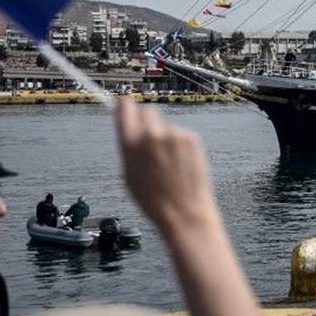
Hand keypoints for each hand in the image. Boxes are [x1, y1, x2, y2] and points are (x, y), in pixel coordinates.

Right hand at [115, 98, 216, 232]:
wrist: (183, 212)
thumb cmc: (154, 200)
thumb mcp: (129, 175)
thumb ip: (128, 148)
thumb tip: (127, 128)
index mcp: (130, 145)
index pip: (125, 109)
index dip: (125, 105)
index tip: (126, 103)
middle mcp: (151, 136)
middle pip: (148, 111)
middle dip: (147, 121)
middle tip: (151, 139)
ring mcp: (173, 135)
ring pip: (167, 128)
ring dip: (166, 139)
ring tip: (170, 165)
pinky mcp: (191, 138)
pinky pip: (182, 135)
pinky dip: (181, 146)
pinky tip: (181, 164)